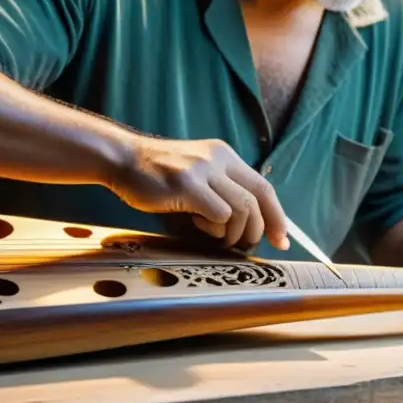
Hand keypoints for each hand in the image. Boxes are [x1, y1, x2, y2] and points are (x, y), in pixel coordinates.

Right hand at [108, 136, 289, 250]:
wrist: (122, 158)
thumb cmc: (156, 173)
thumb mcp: (196, 171)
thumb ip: (219, 187)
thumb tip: (247, 220)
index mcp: (224, 155)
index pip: (263, 185)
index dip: (276, 215)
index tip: (281, 239)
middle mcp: (218, 158)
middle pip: (260, 196)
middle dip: (263, 228)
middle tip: (249, 247)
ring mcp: (203, 170)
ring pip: (243, 207)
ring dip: (237, 232)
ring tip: (219, 238)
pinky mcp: (188, 185)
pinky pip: (220, 213)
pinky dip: (216, 227)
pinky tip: (198, 225)